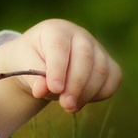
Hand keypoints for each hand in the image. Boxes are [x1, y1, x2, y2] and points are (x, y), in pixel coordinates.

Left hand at [0, 19, 122, 136]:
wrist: (40, 61)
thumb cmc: (30, 60)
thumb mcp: (23, 65)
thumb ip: (33, 77)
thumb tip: (42, 90)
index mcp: (56, 30)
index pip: (60, 47)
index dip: (58, 69)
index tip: (54, 88)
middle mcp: (80, 35)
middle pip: (85, 58)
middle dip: (76, 85)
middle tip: (66, 104)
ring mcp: (97, 48)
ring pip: (101, 69)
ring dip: (88, 92)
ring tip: (70, 106)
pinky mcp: (108, 63)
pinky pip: (114, 78)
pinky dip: (101, 93)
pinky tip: (82, 101)